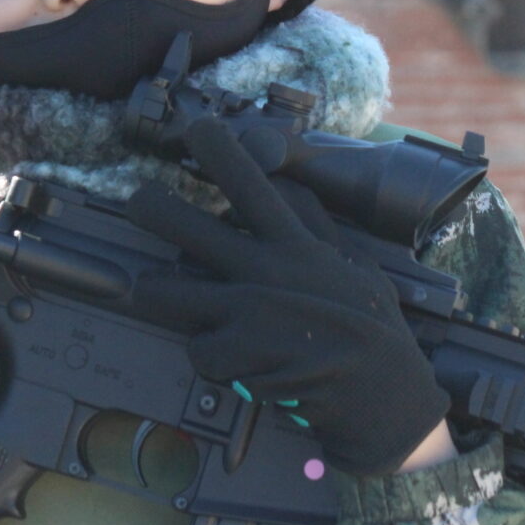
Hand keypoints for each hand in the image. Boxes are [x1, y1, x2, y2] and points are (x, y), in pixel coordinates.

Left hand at [125, 119, 450, 475]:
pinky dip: (210, 357)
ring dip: (163, 295)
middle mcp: (266, 269)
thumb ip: (315, 224)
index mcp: (297, 243)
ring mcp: (247, 311)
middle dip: (149, 207)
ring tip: (170, 296)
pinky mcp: (236, 355)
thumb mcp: (354, 262)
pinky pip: (194, 348)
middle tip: (140, 203)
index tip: (195, 128)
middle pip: (181, 223)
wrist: (383, 395)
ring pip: (163, 290)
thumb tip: (286, 182)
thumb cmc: (372, 326)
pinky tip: (236, 360)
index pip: (252, 182)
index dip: (217, 148)